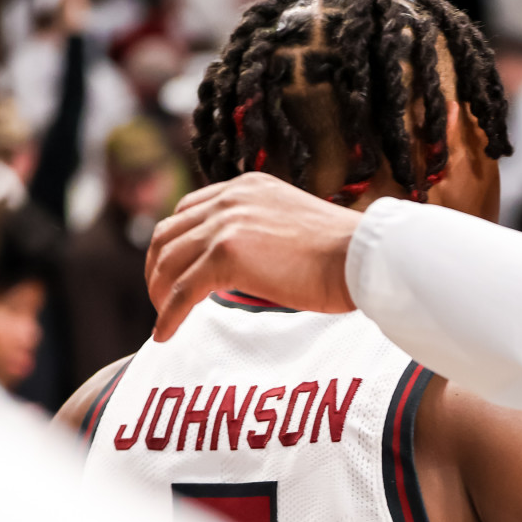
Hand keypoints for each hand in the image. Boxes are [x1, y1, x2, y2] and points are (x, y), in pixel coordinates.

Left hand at [146, 172, 361, 340]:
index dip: (176, 241)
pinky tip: (165, 334)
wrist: (364, 258)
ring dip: (158, 292)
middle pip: (168, 232)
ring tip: (163, 318)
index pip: (190, 209)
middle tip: (160, 296)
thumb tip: (253, 265)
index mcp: (248, 187)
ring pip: (168, 262)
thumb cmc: (346, 254)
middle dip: (157, 267)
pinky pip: (182, 291)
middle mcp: (231, 199)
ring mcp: (226, 224)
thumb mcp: (295, 226)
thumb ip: (265, 233)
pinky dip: (168, 315)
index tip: (175, 268)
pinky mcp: (226, 255)